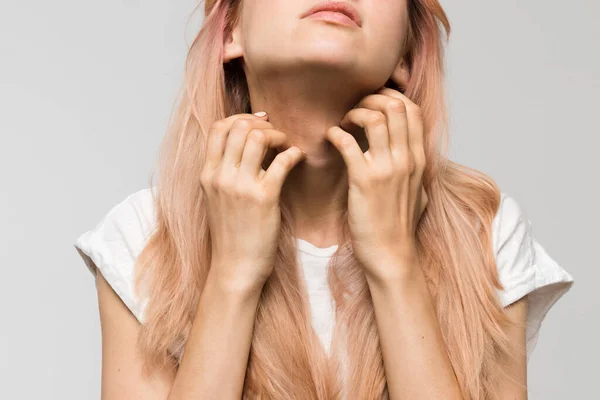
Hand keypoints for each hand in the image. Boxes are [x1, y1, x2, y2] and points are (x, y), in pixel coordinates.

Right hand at [200, 112, 305, 290]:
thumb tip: (240, 148)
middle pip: (238, 127)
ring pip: (257, 138)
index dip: (240, 118)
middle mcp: (221, 176)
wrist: (235, 267)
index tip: (258, 123)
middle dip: (262, 124)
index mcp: (207, 174)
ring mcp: (241, 187)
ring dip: (277, 135)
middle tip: (276, 135)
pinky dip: (293, 153)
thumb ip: (223, 173)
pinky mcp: (264, 198)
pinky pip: (281, 161)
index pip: (218, 128)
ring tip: (285, 145)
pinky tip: (297, 157)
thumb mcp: (216, 198)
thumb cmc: (230, 234)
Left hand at [325, 87, 427, 282]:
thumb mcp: (417, 191)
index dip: (390, 98)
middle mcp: (406, 159)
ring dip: (354, 113)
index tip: (372, 104)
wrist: (390, 254)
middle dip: (372, 99)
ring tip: (344, 123)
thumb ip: (414, 169)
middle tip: (355, 109)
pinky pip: (349, 143)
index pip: (412, 110)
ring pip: (375, 118)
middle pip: (396, 106)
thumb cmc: (399, 225)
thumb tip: (411, 154)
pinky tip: (331, 138)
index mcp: (418, 159)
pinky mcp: (364, 181)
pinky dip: (336, 134)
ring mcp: (387, 169)